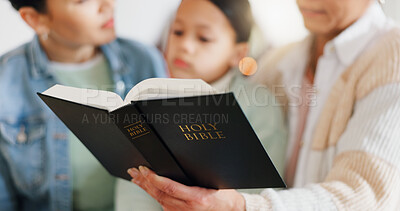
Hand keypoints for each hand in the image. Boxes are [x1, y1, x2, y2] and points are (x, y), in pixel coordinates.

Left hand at [127, 166, 245, 210]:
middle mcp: (187, 208)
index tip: (145, 170)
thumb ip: (197, 177)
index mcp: (196, 198)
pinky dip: (154, 194)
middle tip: (135, 170)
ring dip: (146, 187)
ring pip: (158, 199)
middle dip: (145, 181)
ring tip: (137, 177)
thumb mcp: (215, 183)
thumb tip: (180, 164)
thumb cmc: (226, 198)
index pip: (170, 188)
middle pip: (159, 194)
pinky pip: (163, 204)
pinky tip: (148, 188)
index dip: (154, 179)